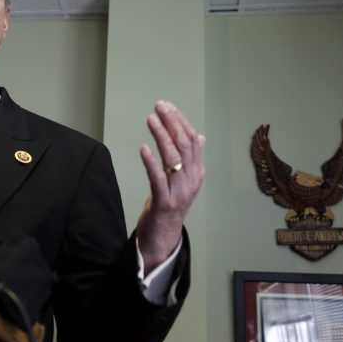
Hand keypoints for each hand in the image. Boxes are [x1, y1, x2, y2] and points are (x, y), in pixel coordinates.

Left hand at [136, 100, 205, 274]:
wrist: (164, 235)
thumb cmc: (171, 203)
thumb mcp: (183, 179)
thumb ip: (190, 158)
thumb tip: (198, 136)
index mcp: (197, 172)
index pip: (192, 140)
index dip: (180, 121)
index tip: (168, 106)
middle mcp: (192, 180)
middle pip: (184, 145)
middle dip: (172, 122)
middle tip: (159, 106)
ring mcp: (179, 191)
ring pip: (173, 158)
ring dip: (161, 136)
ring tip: (150, 120)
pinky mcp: (164, 202)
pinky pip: (158, 178)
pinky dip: (151, 162)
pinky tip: (143, 148)